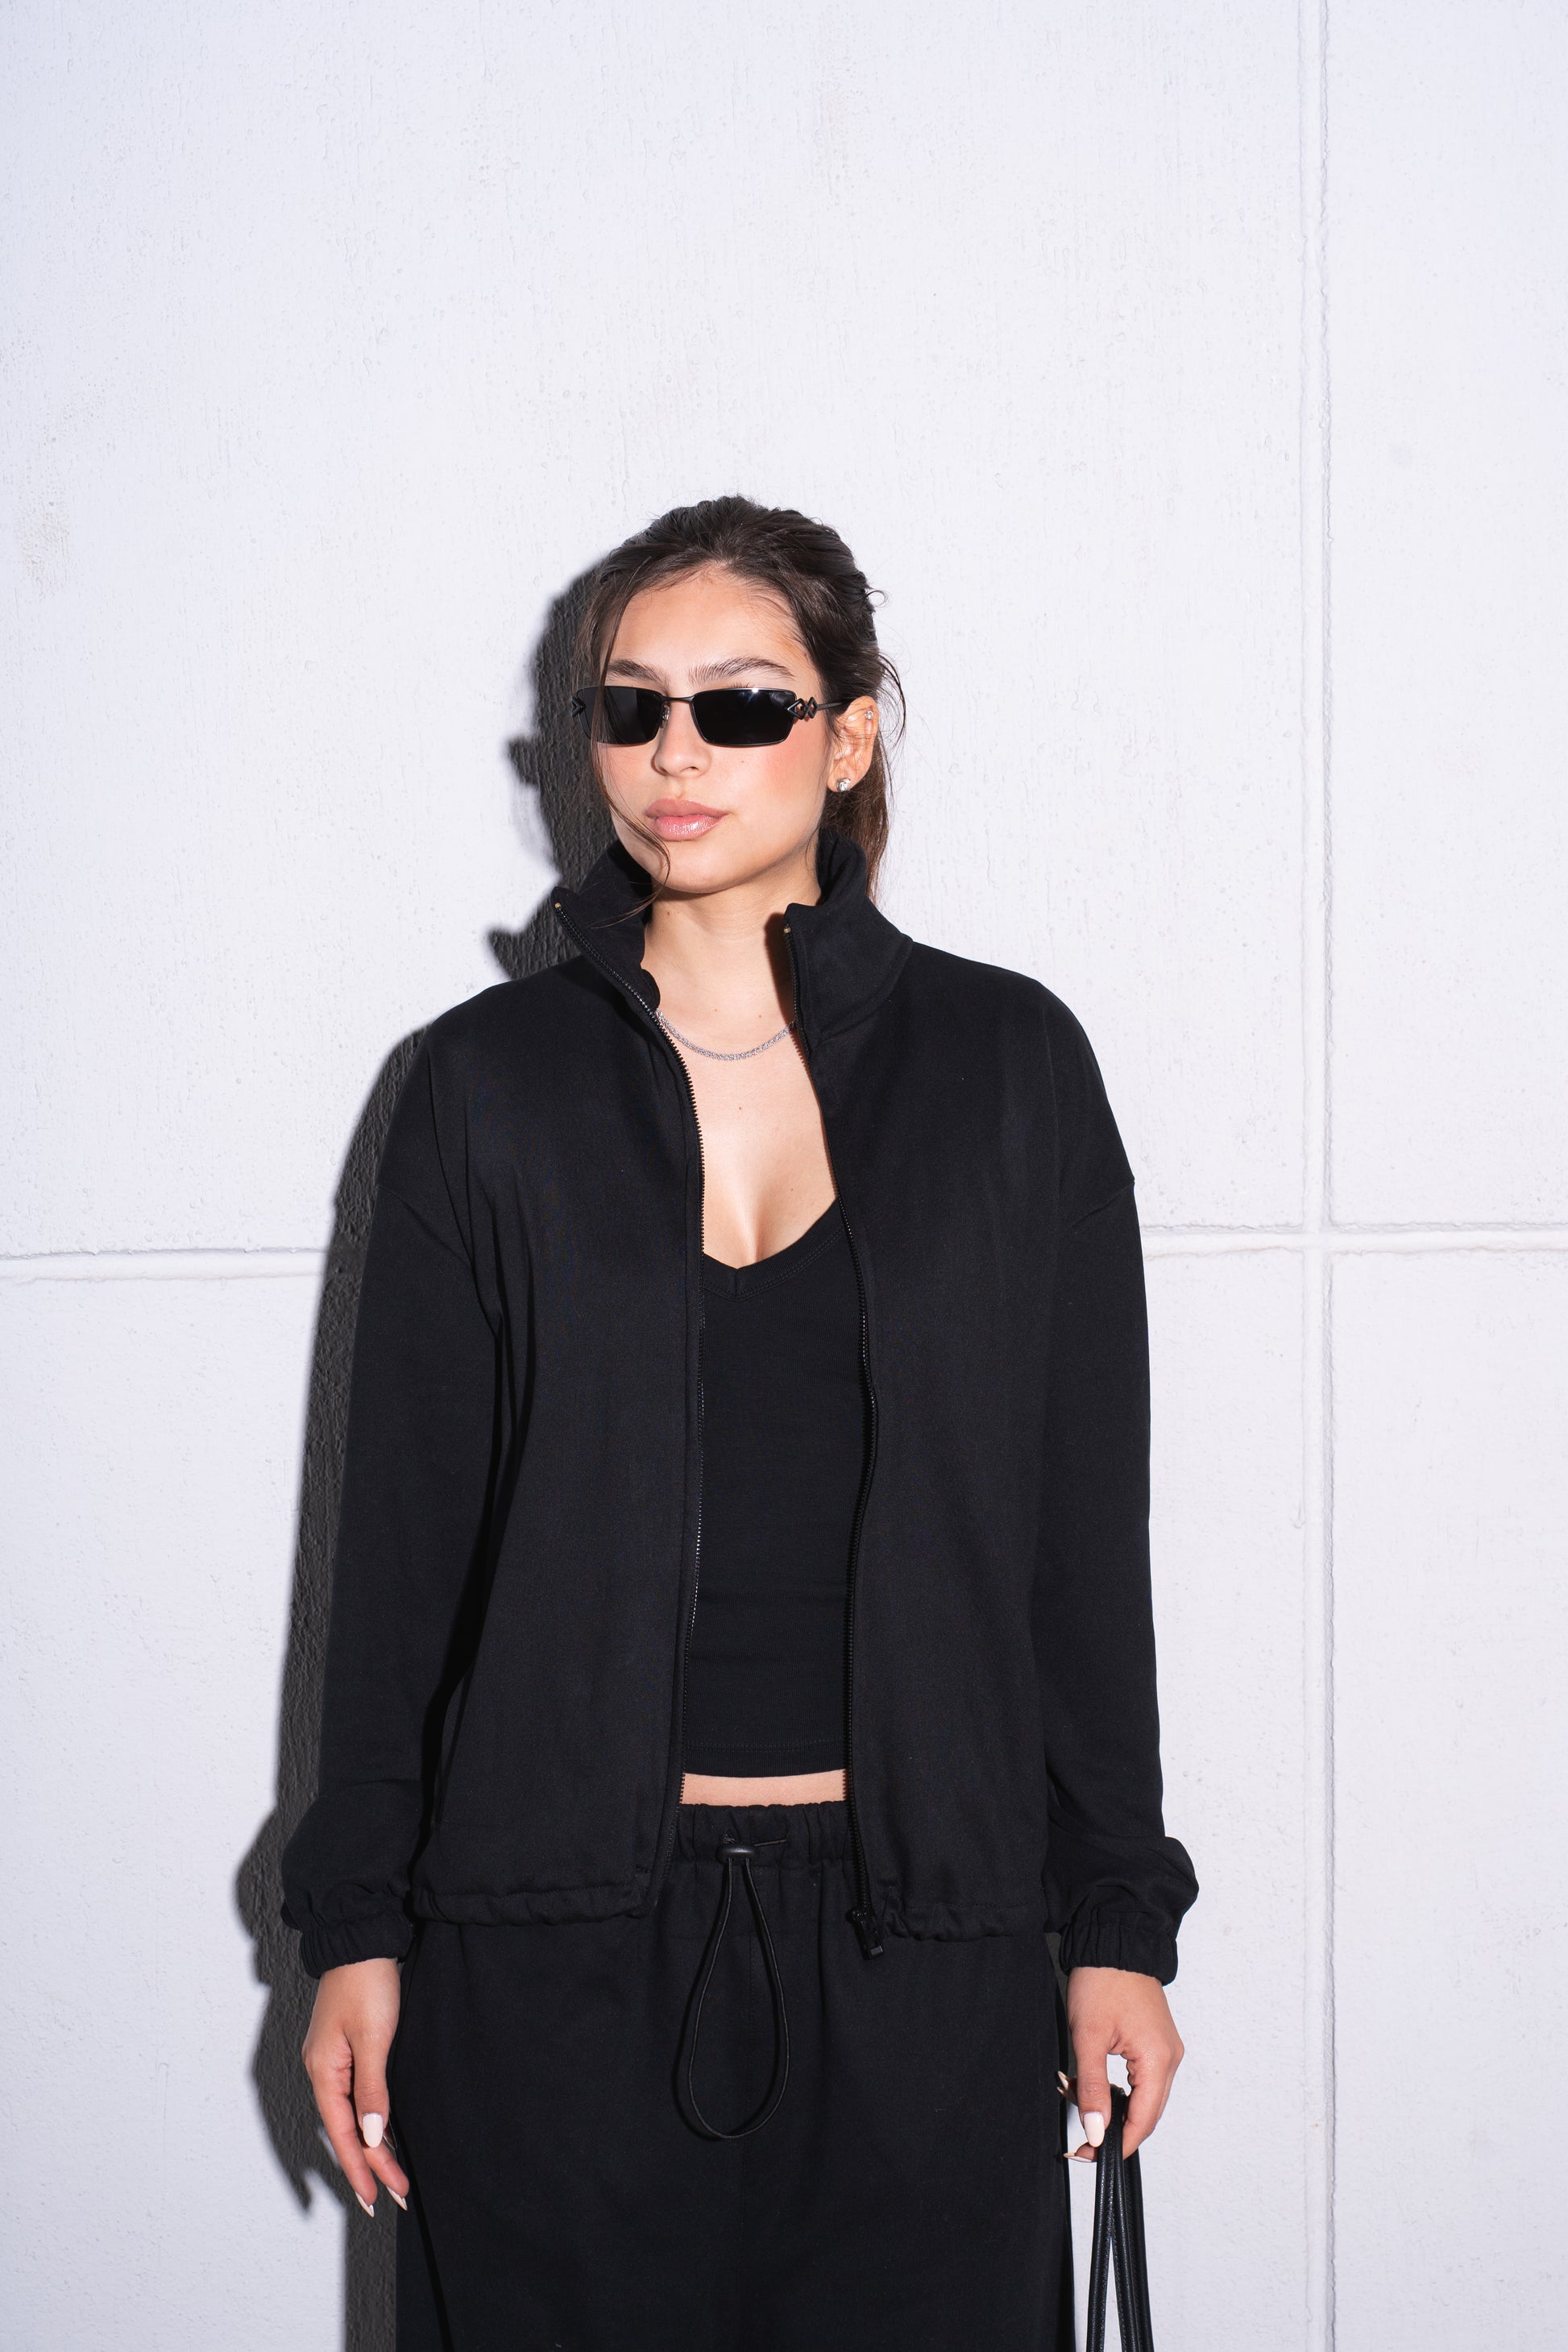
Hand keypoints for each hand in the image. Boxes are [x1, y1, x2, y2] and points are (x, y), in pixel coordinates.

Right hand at [302, 1957, 410, 2216]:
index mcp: (323, 2071)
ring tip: (391, 2176)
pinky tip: (384, 2133)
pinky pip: (356, 2097)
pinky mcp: (346, 2048)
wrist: (361, 1937)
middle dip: (368, 2165)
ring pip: (351, 2116)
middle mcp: (323, 2070)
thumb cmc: (366, 1982)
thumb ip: (372, 2089)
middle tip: (391, 2196)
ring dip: (371, 2145)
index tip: (376, 2198)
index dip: (361, 2167)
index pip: (344, 2133)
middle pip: (346, 2130)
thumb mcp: (373, 2037)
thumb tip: (372, 2137)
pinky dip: (371, 2119)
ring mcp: (333, 2060)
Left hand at [1063, 1965, 1183, 2160]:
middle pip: (1145, 2113)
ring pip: (1140, 2096)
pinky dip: (1115, 2086)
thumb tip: (1095, 2131)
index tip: (1091, 2157)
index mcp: (1158, 2060)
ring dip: (1109, 2103)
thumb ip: (1094, 2088)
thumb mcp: (1088, 2037)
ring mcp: (1166, 2049)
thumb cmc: (1103, 1981)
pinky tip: (1089, 2079)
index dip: (1117, 2145)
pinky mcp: (1156, 2041)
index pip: (1143, 2121)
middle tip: (1079, 2137)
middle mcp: (1170, 2058)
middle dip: (1111, 2127)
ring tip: (1075, 2092)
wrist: (1114, 1940)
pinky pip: (1140, 2078)